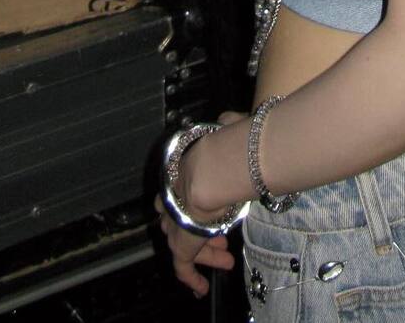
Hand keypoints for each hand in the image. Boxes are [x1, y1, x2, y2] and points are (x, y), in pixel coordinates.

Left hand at [155, 110, 246, 297]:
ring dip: (204, 252)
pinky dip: (191, 278)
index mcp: (182, 171)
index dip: (194, 197)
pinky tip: (201, 288)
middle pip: (180, 217)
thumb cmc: (224, 149)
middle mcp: (174, 198)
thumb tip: (230, 117)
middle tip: (218, 238)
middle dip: (200, 227)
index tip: (211, 203)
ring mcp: (175, 223)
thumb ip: (229, 124)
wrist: (210, 172)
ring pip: (185, 242)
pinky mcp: (179, 246)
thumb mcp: (229, 131)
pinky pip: (182, 267)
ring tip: (223, 259)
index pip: (180, 188)